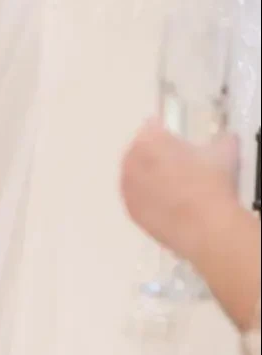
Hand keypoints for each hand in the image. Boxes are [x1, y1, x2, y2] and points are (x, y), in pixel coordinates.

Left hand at [119, 118, 240, 262]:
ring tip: (173, 187)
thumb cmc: (212, 182)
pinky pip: (138, 201)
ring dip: (149, 178)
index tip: (176, 140)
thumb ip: (222, 141)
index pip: (151, 128)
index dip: (165, 134)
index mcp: (149, 139)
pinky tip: (168, 206)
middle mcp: (131, 161)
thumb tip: (226, 139)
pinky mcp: (132, 213)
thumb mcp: (224, 154)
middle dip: (154, 156)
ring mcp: (128, 188)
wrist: (206, 226)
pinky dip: (149, 201)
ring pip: (135, 177)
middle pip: (139, 152)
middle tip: (177, 165)